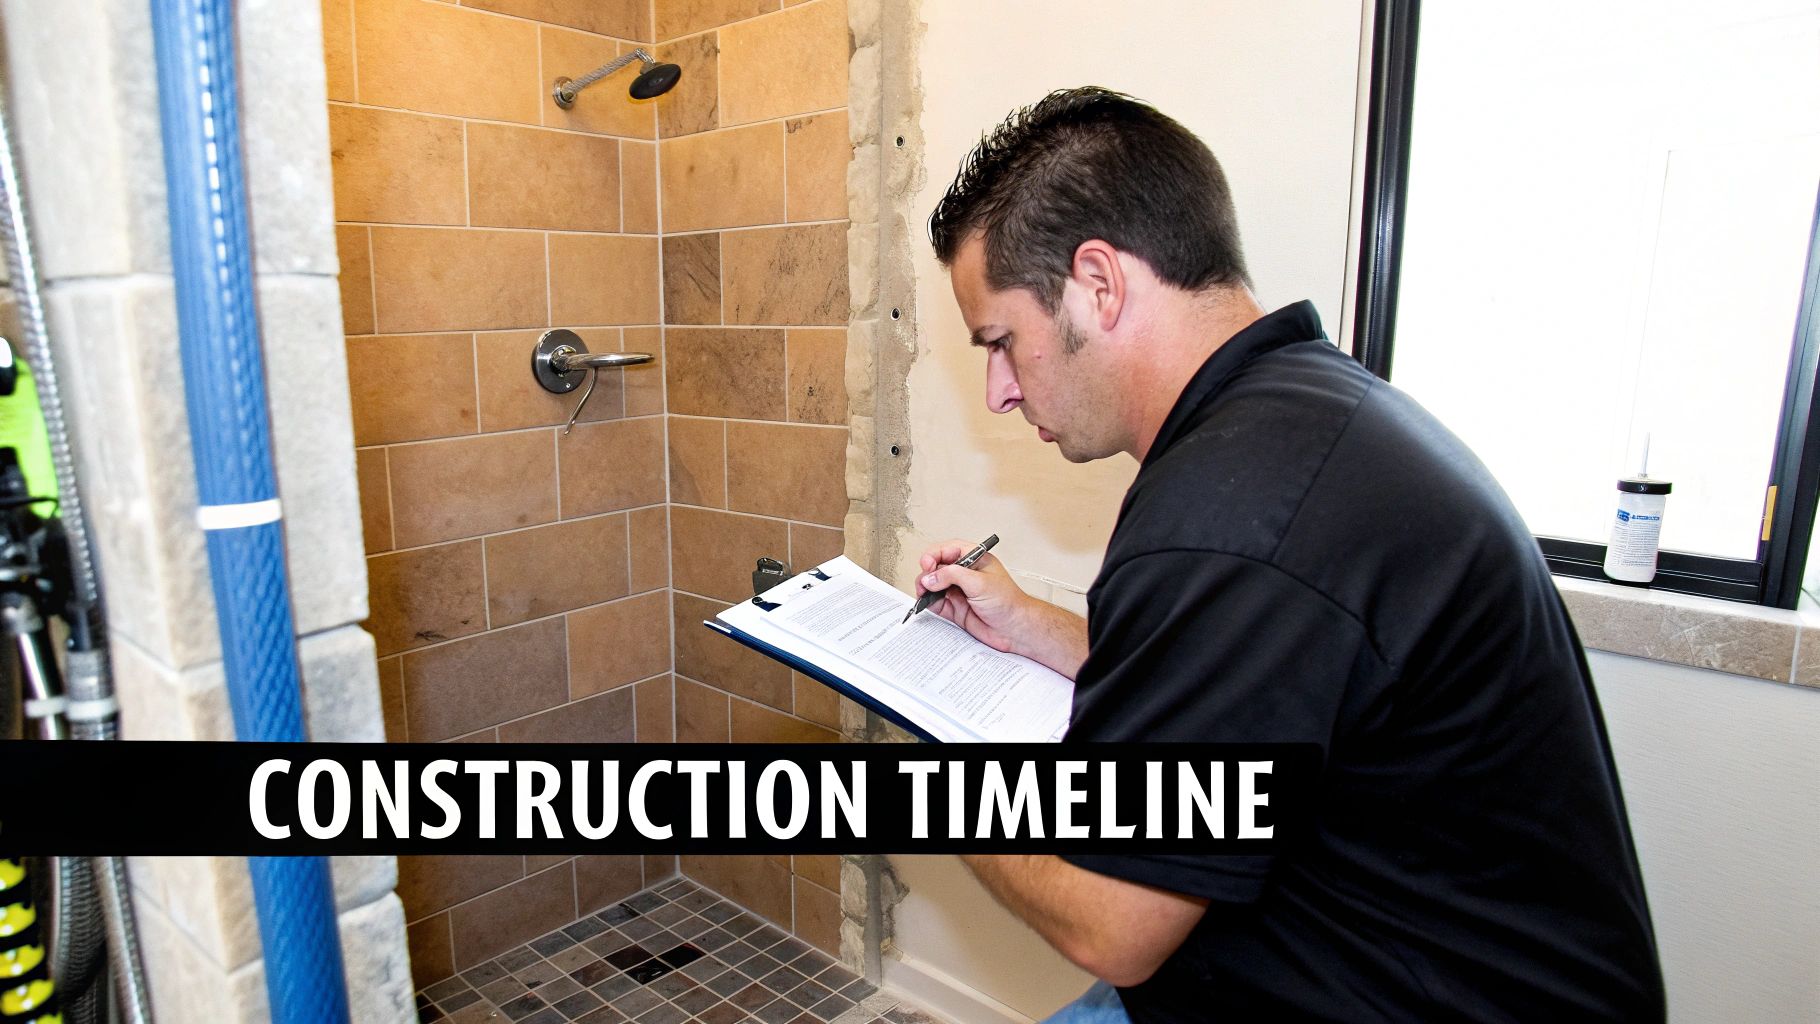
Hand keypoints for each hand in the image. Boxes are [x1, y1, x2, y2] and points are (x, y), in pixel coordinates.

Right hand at [914, 539, 1033, 653]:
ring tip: (924, 593)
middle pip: (936, 566)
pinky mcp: (954, 607)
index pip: (947, 550)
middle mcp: (964, 574)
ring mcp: (958, 591)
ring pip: (932, 585)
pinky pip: (935, 602)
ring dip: (924, 587)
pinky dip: (928, 602)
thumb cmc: (1008, 602)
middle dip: (927, 573)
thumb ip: (952, 576)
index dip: (934, 555)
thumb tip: (931, 577)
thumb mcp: (980, 582)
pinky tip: (927, 602)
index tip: (927, 564)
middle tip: (926, 582)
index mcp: (974, 559)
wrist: (1014, 629)